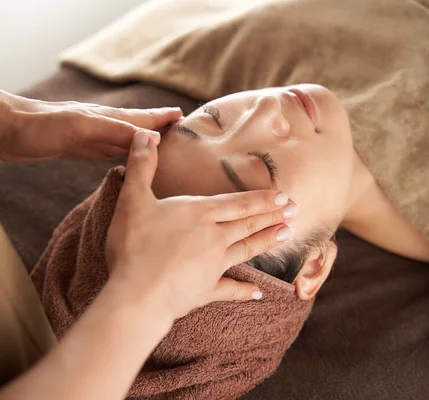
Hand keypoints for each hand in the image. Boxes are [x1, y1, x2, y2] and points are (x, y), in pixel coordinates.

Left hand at [0, 98, 181, 161]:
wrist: (6, 128)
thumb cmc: (42, 127)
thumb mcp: (82, 128)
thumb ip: (116, 131)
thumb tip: (153, 137)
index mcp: (107, 119)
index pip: (143, 118)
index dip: (162, 118)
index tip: (183, 117)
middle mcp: (102, 126)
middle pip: (137, 128)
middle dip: (157, 129)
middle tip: (177, 131)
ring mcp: (90, 137)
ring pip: (123, 140)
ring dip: (141, 141)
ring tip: (157, 144)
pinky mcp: (77, 149)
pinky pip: (106, 151)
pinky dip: (120, 153)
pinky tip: (122, 157)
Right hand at [105, 131, 295, 320]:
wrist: (138, 294)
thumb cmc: (134, 245)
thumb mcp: (132, 199)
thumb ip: (142, 166)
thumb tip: (145, 132)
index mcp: (199, 213)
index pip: (237, 203)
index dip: (261, 199)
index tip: (284, 196)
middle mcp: (214, 237)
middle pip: (248, 224)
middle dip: (272, 216)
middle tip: (295, 211)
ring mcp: (213, 266)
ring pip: (246, 250)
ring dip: (267, 242)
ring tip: (287, 235)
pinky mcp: (206, 291)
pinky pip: (230, 290)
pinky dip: (244, 291)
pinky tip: (258, 293)